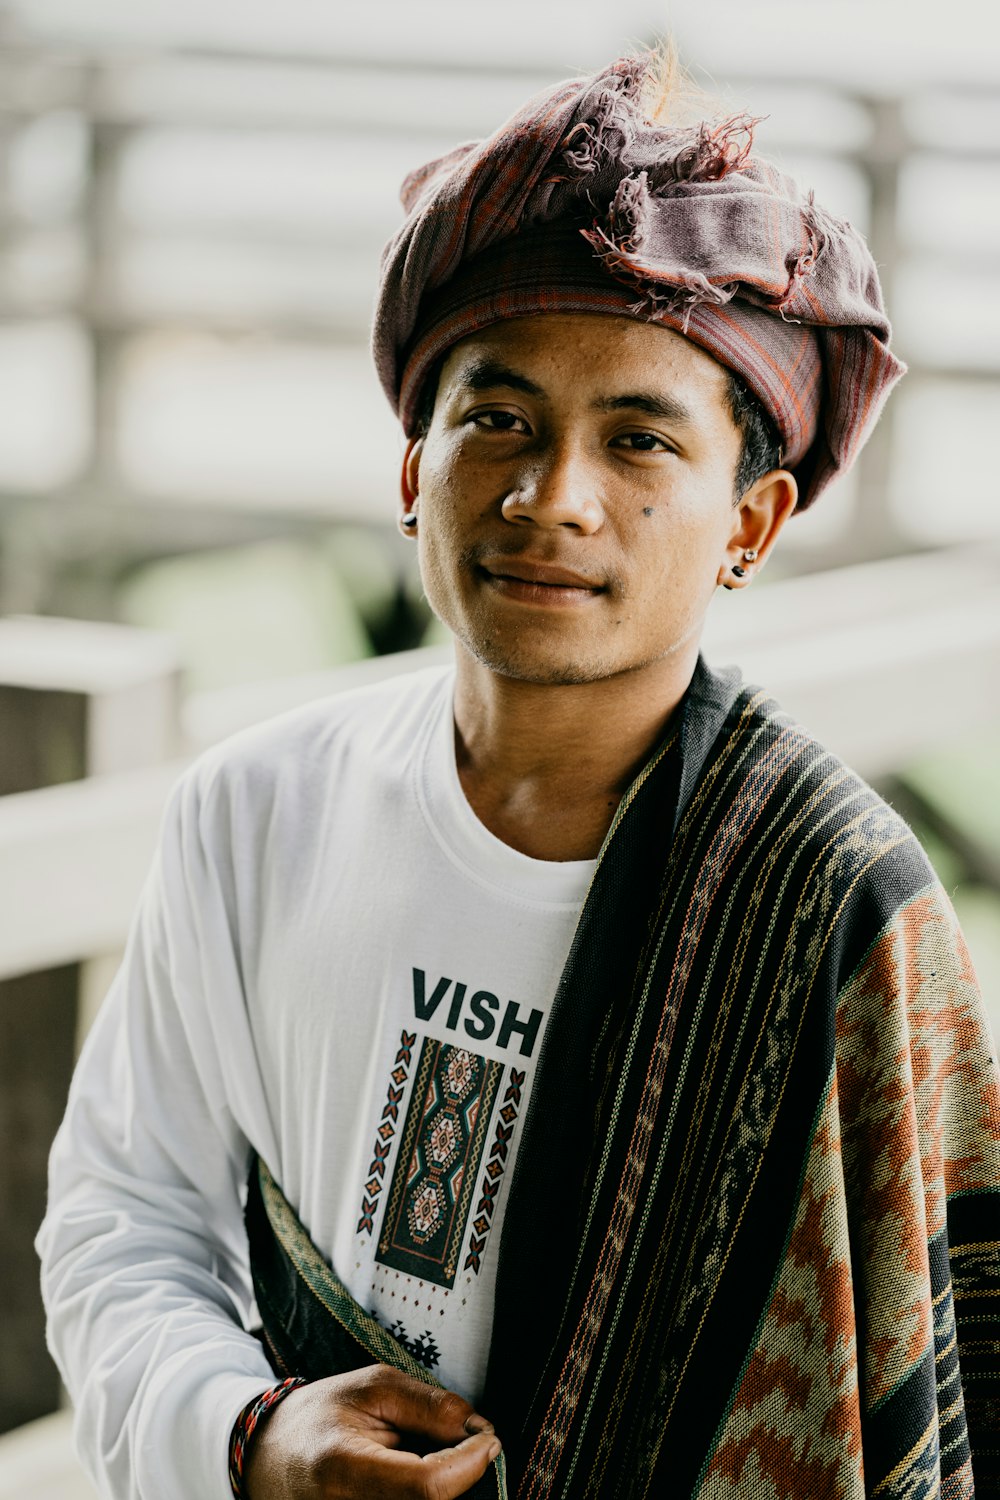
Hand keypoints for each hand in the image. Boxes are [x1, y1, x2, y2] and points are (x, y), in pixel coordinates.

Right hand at [243, 1364, 501, 1499]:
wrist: (268, 1457)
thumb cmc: (318, 1417)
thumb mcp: (372, 1388)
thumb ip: (429, 1406)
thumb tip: (479, 1430)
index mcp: (344, 1470)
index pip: (428, 1486)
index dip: (470, 1463)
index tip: (488, 1438)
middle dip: (461, 1473)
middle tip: (457, 1443)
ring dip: (444, 1485)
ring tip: (422, 1456)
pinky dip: (426, 1493)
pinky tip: (413, 1476)